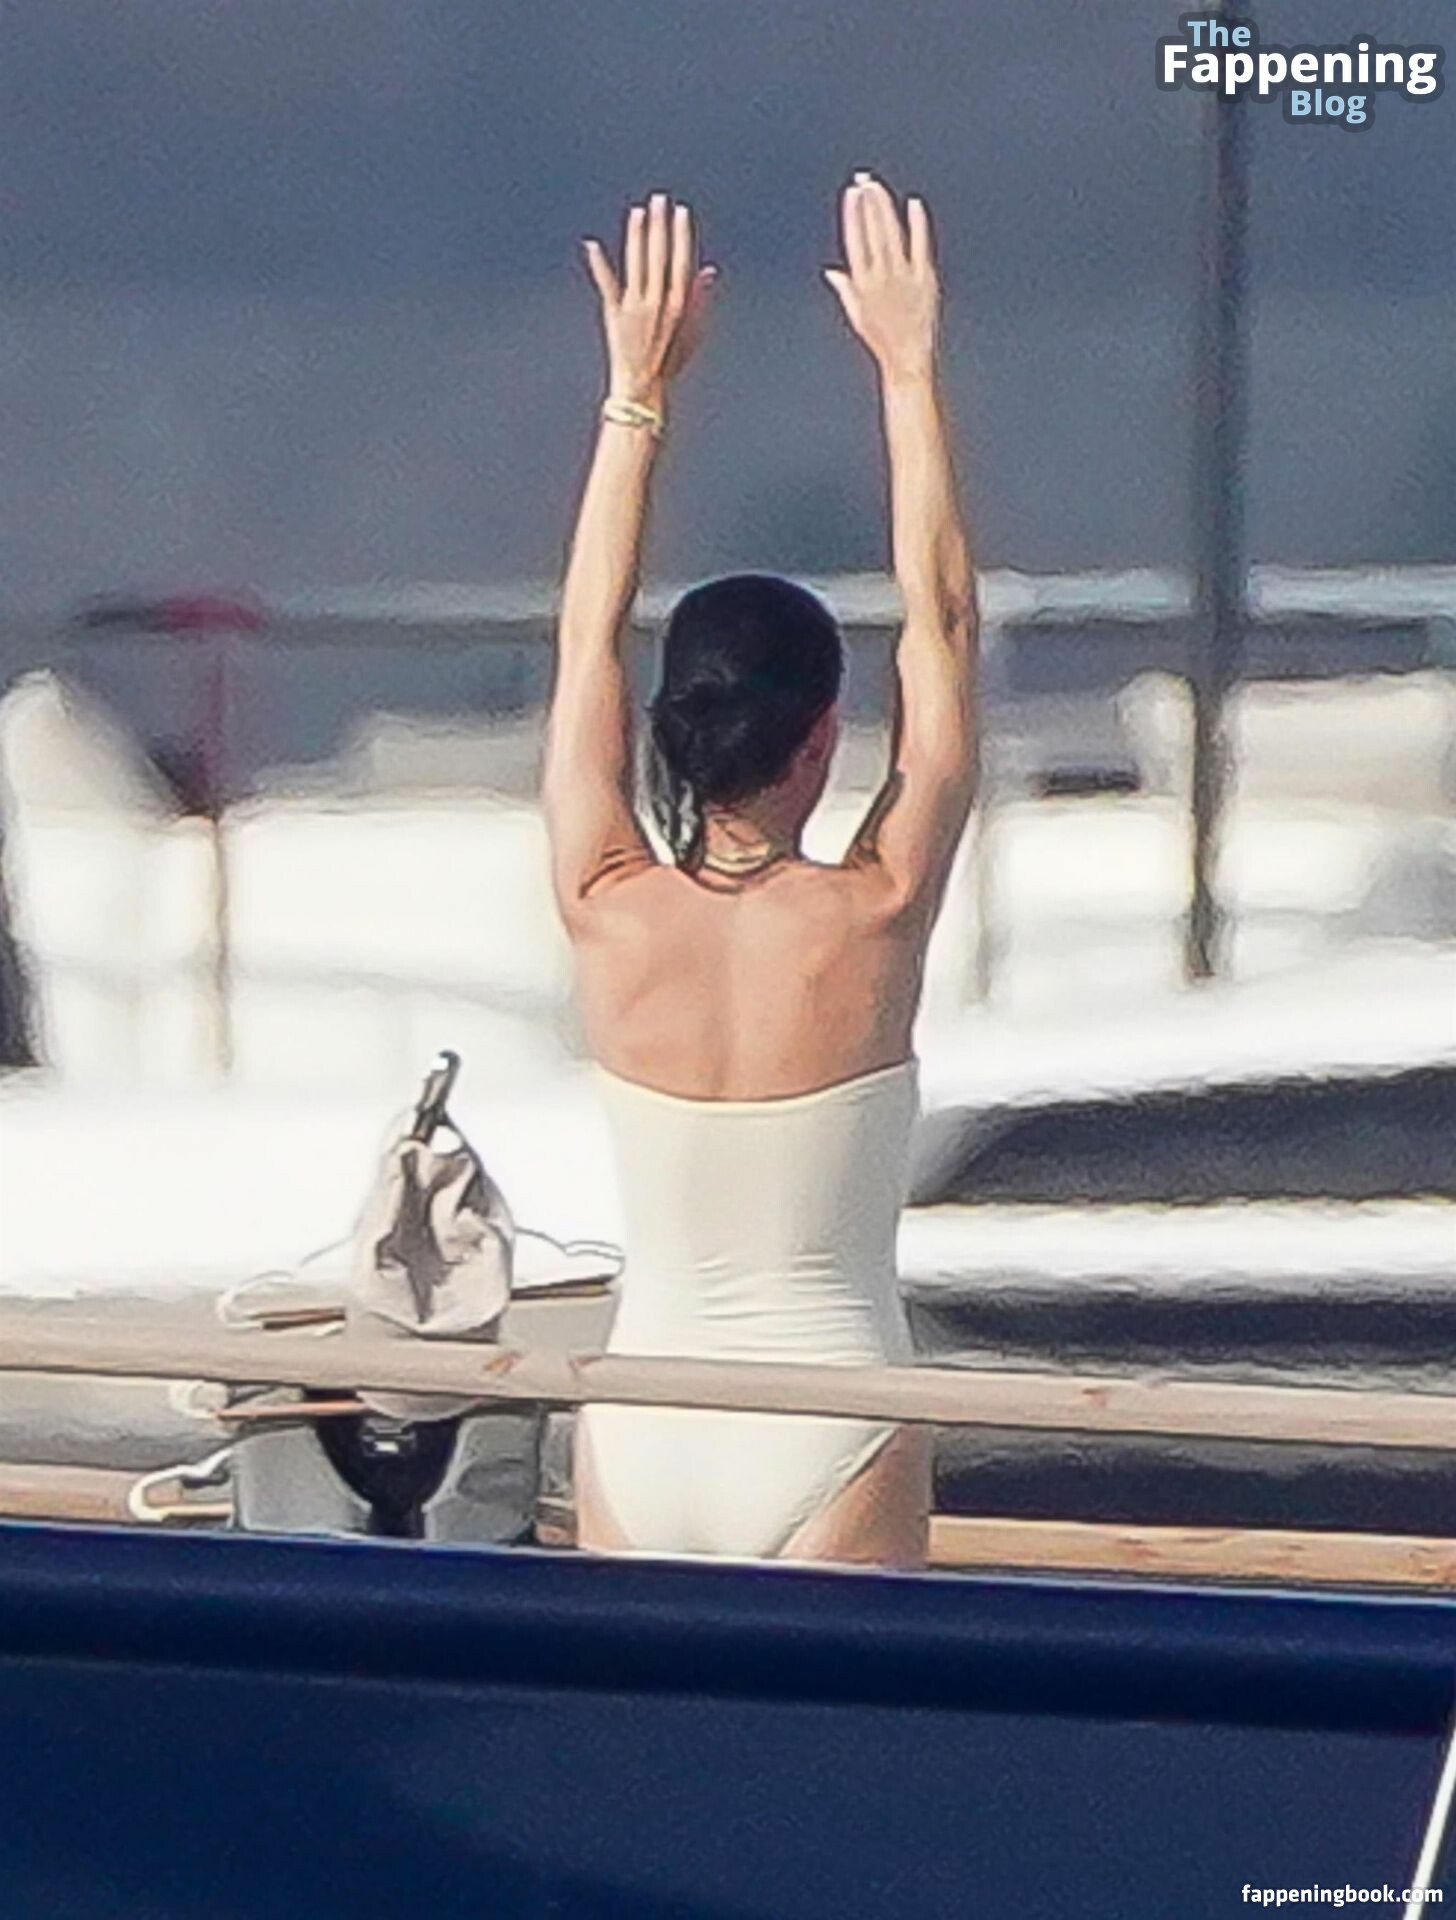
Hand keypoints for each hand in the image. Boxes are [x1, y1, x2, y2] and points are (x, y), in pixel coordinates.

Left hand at [582, 193, 716, 411]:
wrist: (642, 389)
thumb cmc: (668, 363)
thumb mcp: (691, 332)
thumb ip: (698, 300)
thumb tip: (709, 270)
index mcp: (678, 307)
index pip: (681, 263)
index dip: (681, 236)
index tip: (681, 212)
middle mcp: (658, 304)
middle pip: (659, 258)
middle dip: (659, 227)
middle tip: (658, 200)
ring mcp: (635, 309)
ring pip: (636, 265)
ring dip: (637, 237)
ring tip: (637, 212)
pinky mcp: (614, 316)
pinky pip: (607, 286)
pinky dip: (598, 265)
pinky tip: (591, 244)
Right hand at [824, 172, 938, 383]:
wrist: (907, 359)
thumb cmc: (882, 341)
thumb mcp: (857, 315)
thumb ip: (845, 289)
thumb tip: (831, 271)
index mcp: (862, 283)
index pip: (855, 239)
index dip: (853, 214)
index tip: (852, 193)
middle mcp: (881, 276)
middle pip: (872, 231)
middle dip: (868, 203)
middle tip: (865, 179)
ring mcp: (903, 276)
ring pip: (891, 233)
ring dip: (884, 208)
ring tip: (879, 188)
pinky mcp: (924, 279)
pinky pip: (920, 245)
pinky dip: (917, 224)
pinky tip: (913, 204)